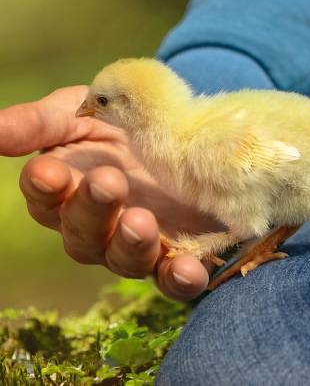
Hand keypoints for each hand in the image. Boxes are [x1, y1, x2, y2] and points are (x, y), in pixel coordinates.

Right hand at [0, 86, 222, 300]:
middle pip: (83, 235)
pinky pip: (173, 277)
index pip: (46, 197)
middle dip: (92, 211)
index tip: (50, 172)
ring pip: (124, 260)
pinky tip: (187, 270)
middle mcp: (99, 225)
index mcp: (69, 190)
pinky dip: (179, 278)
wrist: (178, 129)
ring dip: (131, 245)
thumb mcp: (82, 112)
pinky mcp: (178, 254)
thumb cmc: (120, 119)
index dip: (45, 187)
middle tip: (108, 182)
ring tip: (140, 222)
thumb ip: (40, 123)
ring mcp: (138, 243)